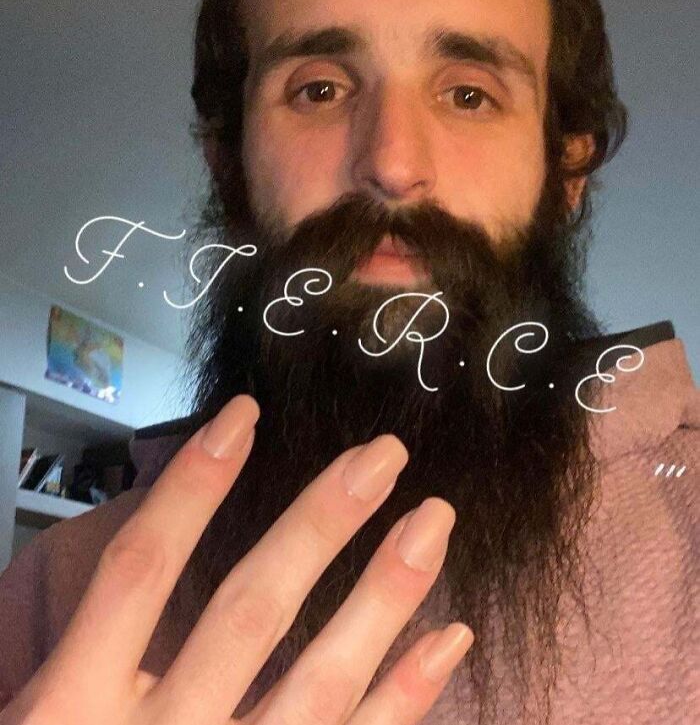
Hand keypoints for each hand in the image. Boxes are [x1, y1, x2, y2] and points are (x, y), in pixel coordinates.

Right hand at [1, 394, 472, 724]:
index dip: (192, 488)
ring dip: (386, 595)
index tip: (245, 413)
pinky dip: (405, 694)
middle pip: (249, 613)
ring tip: (434, 520)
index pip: (140, 571)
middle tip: (386, 453)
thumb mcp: (47, 718)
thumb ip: (103, 645)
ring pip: (319, 684)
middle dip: (320, 525)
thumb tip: (168, 537)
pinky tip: (449, 636)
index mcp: (74, 706)